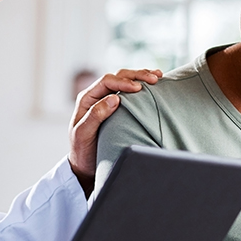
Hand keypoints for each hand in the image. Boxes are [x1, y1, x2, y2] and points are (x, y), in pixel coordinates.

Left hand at [68, 68, 161, 195]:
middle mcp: (97, 96)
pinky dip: (142, 86)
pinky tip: (154, 85)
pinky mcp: (117, 107)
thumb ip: (96, 115)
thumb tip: (115, 98)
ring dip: (141, 77)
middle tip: (154, 79)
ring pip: (125, 81)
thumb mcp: (84, 134)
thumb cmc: (82, 151)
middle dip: (136, 75)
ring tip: (158, 76)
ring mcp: (107, 100)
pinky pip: (129, 92)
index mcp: (87, 98)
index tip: (138, 88)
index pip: (106, 81)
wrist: (84, 164)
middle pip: (118, 76)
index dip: (123, 82)